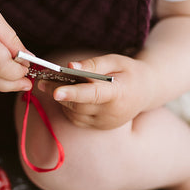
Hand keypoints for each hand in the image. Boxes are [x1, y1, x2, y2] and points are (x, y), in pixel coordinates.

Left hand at [37, 54, 156, 129]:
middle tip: (43, 80)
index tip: (56, 92)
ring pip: (75, 113)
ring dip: (62, 100)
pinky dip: (69, 107)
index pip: (93, 94)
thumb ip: (93, 64)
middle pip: (78, 105)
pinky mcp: (100, 128)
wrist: (146, 91)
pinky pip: (77, 119)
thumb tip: (70, 66)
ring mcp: (106, 123)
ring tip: (53, 84)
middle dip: (58, 92)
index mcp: (118, 93)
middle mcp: (112, 112)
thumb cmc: (129, 72)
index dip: (74, 93)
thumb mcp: (115, 61)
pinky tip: (68, 95)